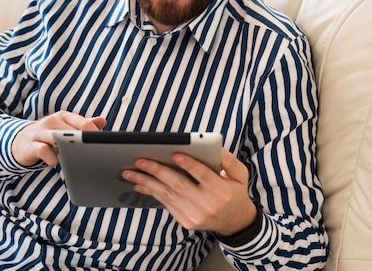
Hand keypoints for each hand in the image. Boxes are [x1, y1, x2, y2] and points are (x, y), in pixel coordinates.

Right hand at [11, 111, 105, 166]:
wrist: (19, 141)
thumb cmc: (48, 136)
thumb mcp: (65, 127)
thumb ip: (83, 125)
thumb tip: (103, 120)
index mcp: (64, 117)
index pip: (84, 123)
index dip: (95, 136)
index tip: (100, 148)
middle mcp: (52, 122)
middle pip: (74, 132)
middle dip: (83, 145)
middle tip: (89, 156)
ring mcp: (40, 133)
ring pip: (58, 138)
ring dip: (68, 150)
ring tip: (71, 158)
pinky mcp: (30, 145)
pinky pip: (43, 150)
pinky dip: (52, 158)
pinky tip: (54, 162)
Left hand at [122, 148, 255, 234]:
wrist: (234, 222)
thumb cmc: (235, 193)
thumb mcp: (240, 175)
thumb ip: (229, 161)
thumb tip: (216, 148)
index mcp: (220, 191)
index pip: (202, 175)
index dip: (189, 164)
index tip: (175, 154)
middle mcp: (206, 204)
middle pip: (178, 184)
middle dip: (157, 170)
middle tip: (140, 160)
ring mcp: (194, 215)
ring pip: (167, 194)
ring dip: (146, 182)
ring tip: (130, 172)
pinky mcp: (185, 221)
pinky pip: (165, 204)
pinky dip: (151, 192)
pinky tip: (140, 184)